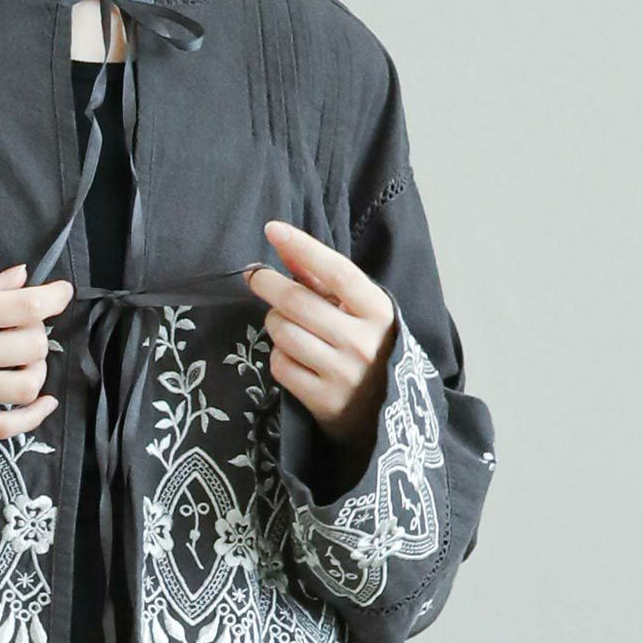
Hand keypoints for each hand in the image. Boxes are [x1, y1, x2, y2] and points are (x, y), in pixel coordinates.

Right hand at [0, 263, 73, 438]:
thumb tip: (25, 277)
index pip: (25, 305)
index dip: (54, 297)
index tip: (62, 293)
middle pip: (33, 345)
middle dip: (38, 334)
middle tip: (24, 329)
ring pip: (27, 385)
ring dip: (36, 371)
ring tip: (23, 362)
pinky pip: (7, 426)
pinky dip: (34, 415)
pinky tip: (42, 401)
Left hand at [245, 219, 396, 458]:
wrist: (386, 413)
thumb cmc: (369, 347)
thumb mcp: (359, 311)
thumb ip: (323, 279)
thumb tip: (284, 244)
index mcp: (379, 312)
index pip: (337, 272)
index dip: (303, 248)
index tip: (273, 229)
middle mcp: (362, 342)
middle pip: (297, 302)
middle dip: (268, 284)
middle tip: (256, 277)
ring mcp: (342, 373)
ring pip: (283, 332)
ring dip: (275, 323)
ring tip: (287, 325)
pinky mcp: (322, 400)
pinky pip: (279, 364)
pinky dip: (278, 355)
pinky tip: (292, 355)